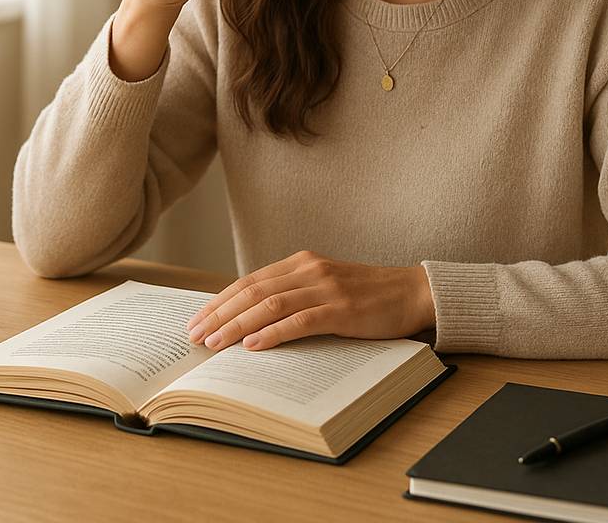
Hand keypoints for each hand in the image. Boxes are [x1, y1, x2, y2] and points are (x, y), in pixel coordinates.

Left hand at [184, 250, 435, 351]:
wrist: (412, 292)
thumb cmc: (366, 296)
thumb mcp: (324, 287)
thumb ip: (293, 295)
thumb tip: (250, 321)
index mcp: (301, 263)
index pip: (249, 281)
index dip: (220, 301)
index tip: (196, 320)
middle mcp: (309, 269)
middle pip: (253, 291)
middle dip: (219, 314)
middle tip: (195, 335)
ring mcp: (326, 288)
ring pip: (270, 304)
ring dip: (237, 325)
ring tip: (215, 343)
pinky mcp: (342, 309)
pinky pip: (301, 320)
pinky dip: (273, 333)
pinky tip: (253, 345)